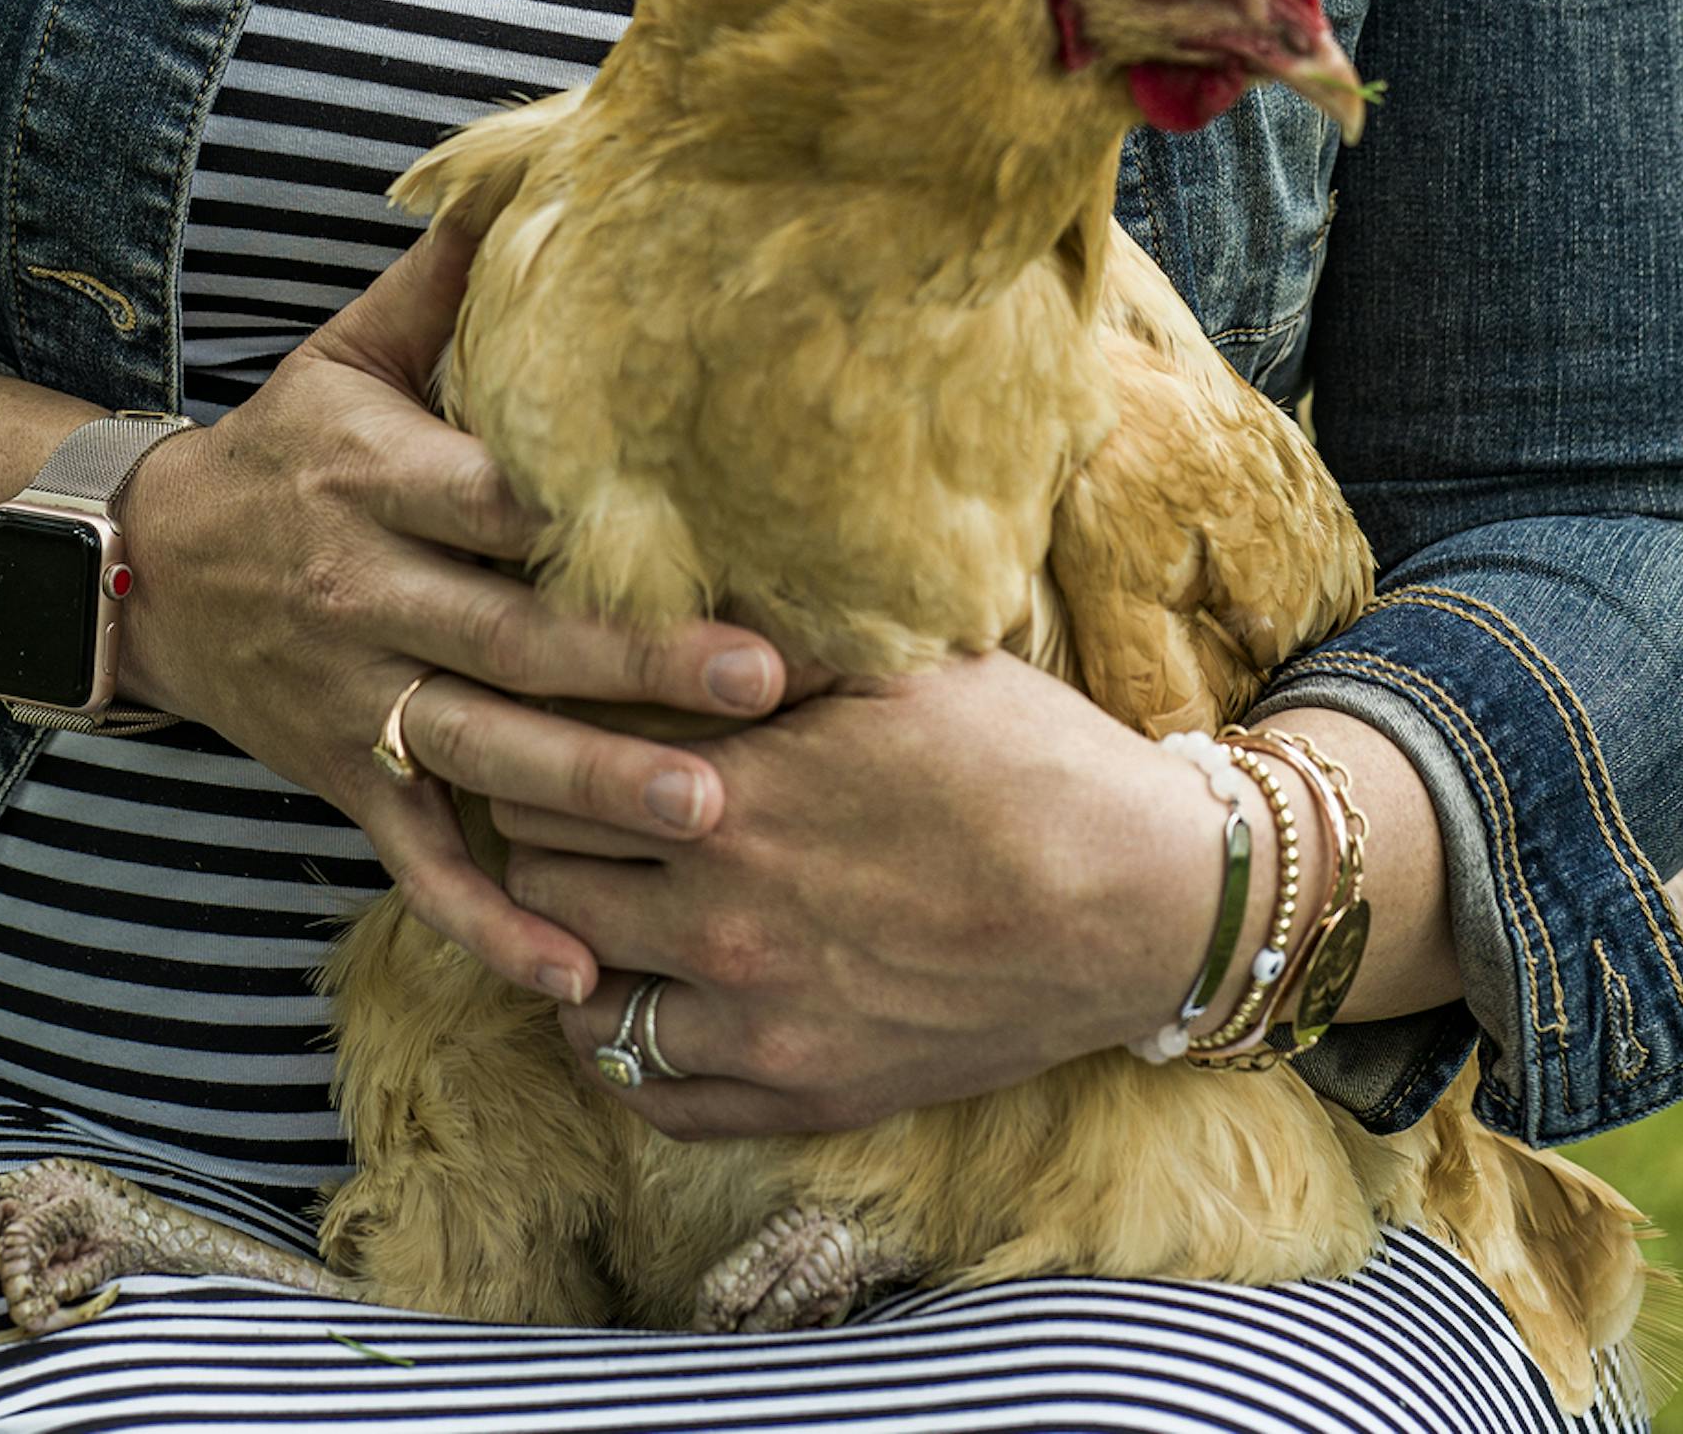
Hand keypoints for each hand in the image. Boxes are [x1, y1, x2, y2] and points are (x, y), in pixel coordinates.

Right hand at [115, 217, 786, 1004]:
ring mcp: (354, 700)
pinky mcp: (343, 780)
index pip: (491, 501)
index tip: (705, 533)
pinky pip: (421, 863)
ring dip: (591, 792)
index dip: (587, 524)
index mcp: (376, 478)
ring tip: (705, 816)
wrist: (143, 567)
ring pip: (481, 755)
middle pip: (512, 638)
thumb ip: (446, 281)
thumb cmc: (282, 445)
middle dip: (637, 667)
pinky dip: (492, 925)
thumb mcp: (344, 353)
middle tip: (761, 684)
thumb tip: (531, 162)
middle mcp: (367, 594)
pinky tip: (580, 975)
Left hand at [500, 647, 1226, 1138]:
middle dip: (541, 830)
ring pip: (574, 993)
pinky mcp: (802, 1097)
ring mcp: (760, 1022)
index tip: (548, 718)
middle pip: (543, 874)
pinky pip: (648, 1095)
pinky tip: (634, 997)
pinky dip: (617, 1049)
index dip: (538, 737)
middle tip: (561, 801)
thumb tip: (670, 585)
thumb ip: (768, 637)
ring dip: (566, 942)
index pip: (548, 769)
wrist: (1144, 903)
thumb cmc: (1029, 758)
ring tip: (590, 899)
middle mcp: (726, 915)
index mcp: (737, 792)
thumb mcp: (895, 661)